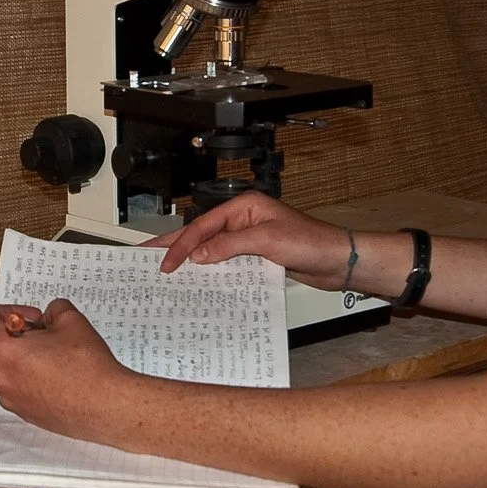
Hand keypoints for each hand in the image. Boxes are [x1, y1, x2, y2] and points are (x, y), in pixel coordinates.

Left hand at [0, 298, 132, 438]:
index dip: (5, 309)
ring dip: (6, 353)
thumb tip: (48, 316)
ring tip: (40, 351)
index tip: (30, 317)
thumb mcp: (70, 320)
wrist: (104, 406)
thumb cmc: (86, 363)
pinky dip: (18, 374)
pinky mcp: (21, 412)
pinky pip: (8, 386)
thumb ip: (53, 310)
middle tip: (28, 330)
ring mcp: (7, 397)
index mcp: (1, 350)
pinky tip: (48, 373)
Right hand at [145, 191, 354, 289]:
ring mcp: (250, 238)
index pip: (204, 225)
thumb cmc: (311, 242)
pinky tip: (200, 281)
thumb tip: (199, 255)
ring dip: (192, 260)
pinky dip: (213, 271)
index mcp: (244, 207)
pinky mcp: (258, 256)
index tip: (165, 262)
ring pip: (213, 249)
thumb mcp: (268, 240)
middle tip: (149, 257)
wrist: (337, 261)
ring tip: (167, 270)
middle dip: (176, 246)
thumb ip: (231, 245)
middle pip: (203, 233)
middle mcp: (244, 220)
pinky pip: (228, 262)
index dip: (182, 244)